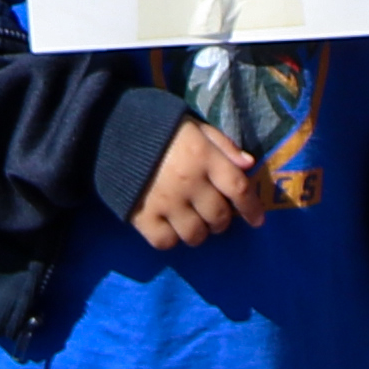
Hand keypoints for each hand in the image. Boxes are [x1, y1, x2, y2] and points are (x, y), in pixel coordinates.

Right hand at [128, 116, 270, 250]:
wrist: (111, 130)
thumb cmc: (160, 128)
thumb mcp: (195, 126)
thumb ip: (222, 145)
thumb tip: (249, 165)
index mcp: (203, 156)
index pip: (238, 188)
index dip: (251, 207)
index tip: (257, 220)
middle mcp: (188, 182)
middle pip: (218, 216)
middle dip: (222, 220)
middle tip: (216, 215)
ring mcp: (165, 202)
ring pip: (195, 235)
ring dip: (200, 232)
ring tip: (194, 221)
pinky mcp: (142, 216)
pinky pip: (166, 241)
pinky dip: (172, 238)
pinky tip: (171, 226)